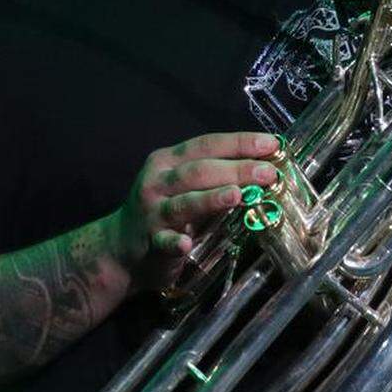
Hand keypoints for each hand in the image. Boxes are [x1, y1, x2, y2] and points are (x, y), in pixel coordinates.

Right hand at [110, 130, 280, 293]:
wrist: (119, 248)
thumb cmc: (163, 209)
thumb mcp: (182, 185)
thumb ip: (214, 176)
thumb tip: (261, 167)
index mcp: (168, 160)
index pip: (206, 144)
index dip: (239, 142)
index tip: (271, 144)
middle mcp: (158, 181)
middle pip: (199, 171)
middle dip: (236, 169)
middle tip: (268, 173)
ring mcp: (152, 213)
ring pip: (184, 203)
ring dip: (212, 198)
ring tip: (237, 195)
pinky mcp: (150, 243)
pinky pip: (164, 242)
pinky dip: (175, 243)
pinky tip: (187, 244)